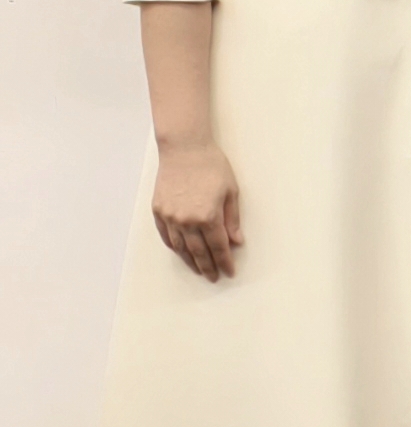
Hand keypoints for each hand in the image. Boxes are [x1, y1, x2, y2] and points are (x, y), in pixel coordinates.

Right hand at [150, 142, 242, 281]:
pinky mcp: (158, 211)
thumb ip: (232, 220)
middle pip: (198, 251)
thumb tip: (236, 242)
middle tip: (214, 277)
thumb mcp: (231, 192)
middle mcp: (187, 220)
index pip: (218, 247)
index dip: (224, 261)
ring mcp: (170, 217)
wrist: (184, 149)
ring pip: (180, 247)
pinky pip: (166, 236)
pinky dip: (175, 247)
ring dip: (190, 261)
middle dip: (208, 267)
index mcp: (208, 216)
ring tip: (199, 270)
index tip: (229, 272)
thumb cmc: (212, 167)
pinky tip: (181, 253)